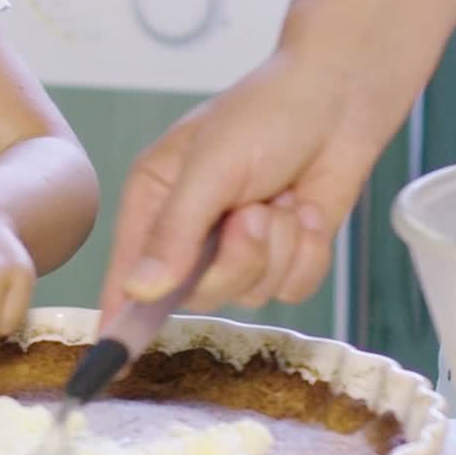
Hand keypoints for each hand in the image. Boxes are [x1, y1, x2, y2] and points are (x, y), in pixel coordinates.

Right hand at [100, 50, 391, 319]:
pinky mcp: (285, 253)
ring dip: (279, 248)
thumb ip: (175, 232)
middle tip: (254, 213)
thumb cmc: (266, 112)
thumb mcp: (210, 166)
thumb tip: (140, 291)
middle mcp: (192, 230)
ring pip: (251, 292)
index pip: (128, 274)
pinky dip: (309, 251)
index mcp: (154, 200)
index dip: (121, 318)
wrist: (342, 95)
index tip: (113, 359)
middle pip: (198, 294)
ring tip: (284, 199)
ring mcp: (240, 245)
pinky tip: (308, 208)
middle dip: (237, 259)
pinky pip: (292, 288)